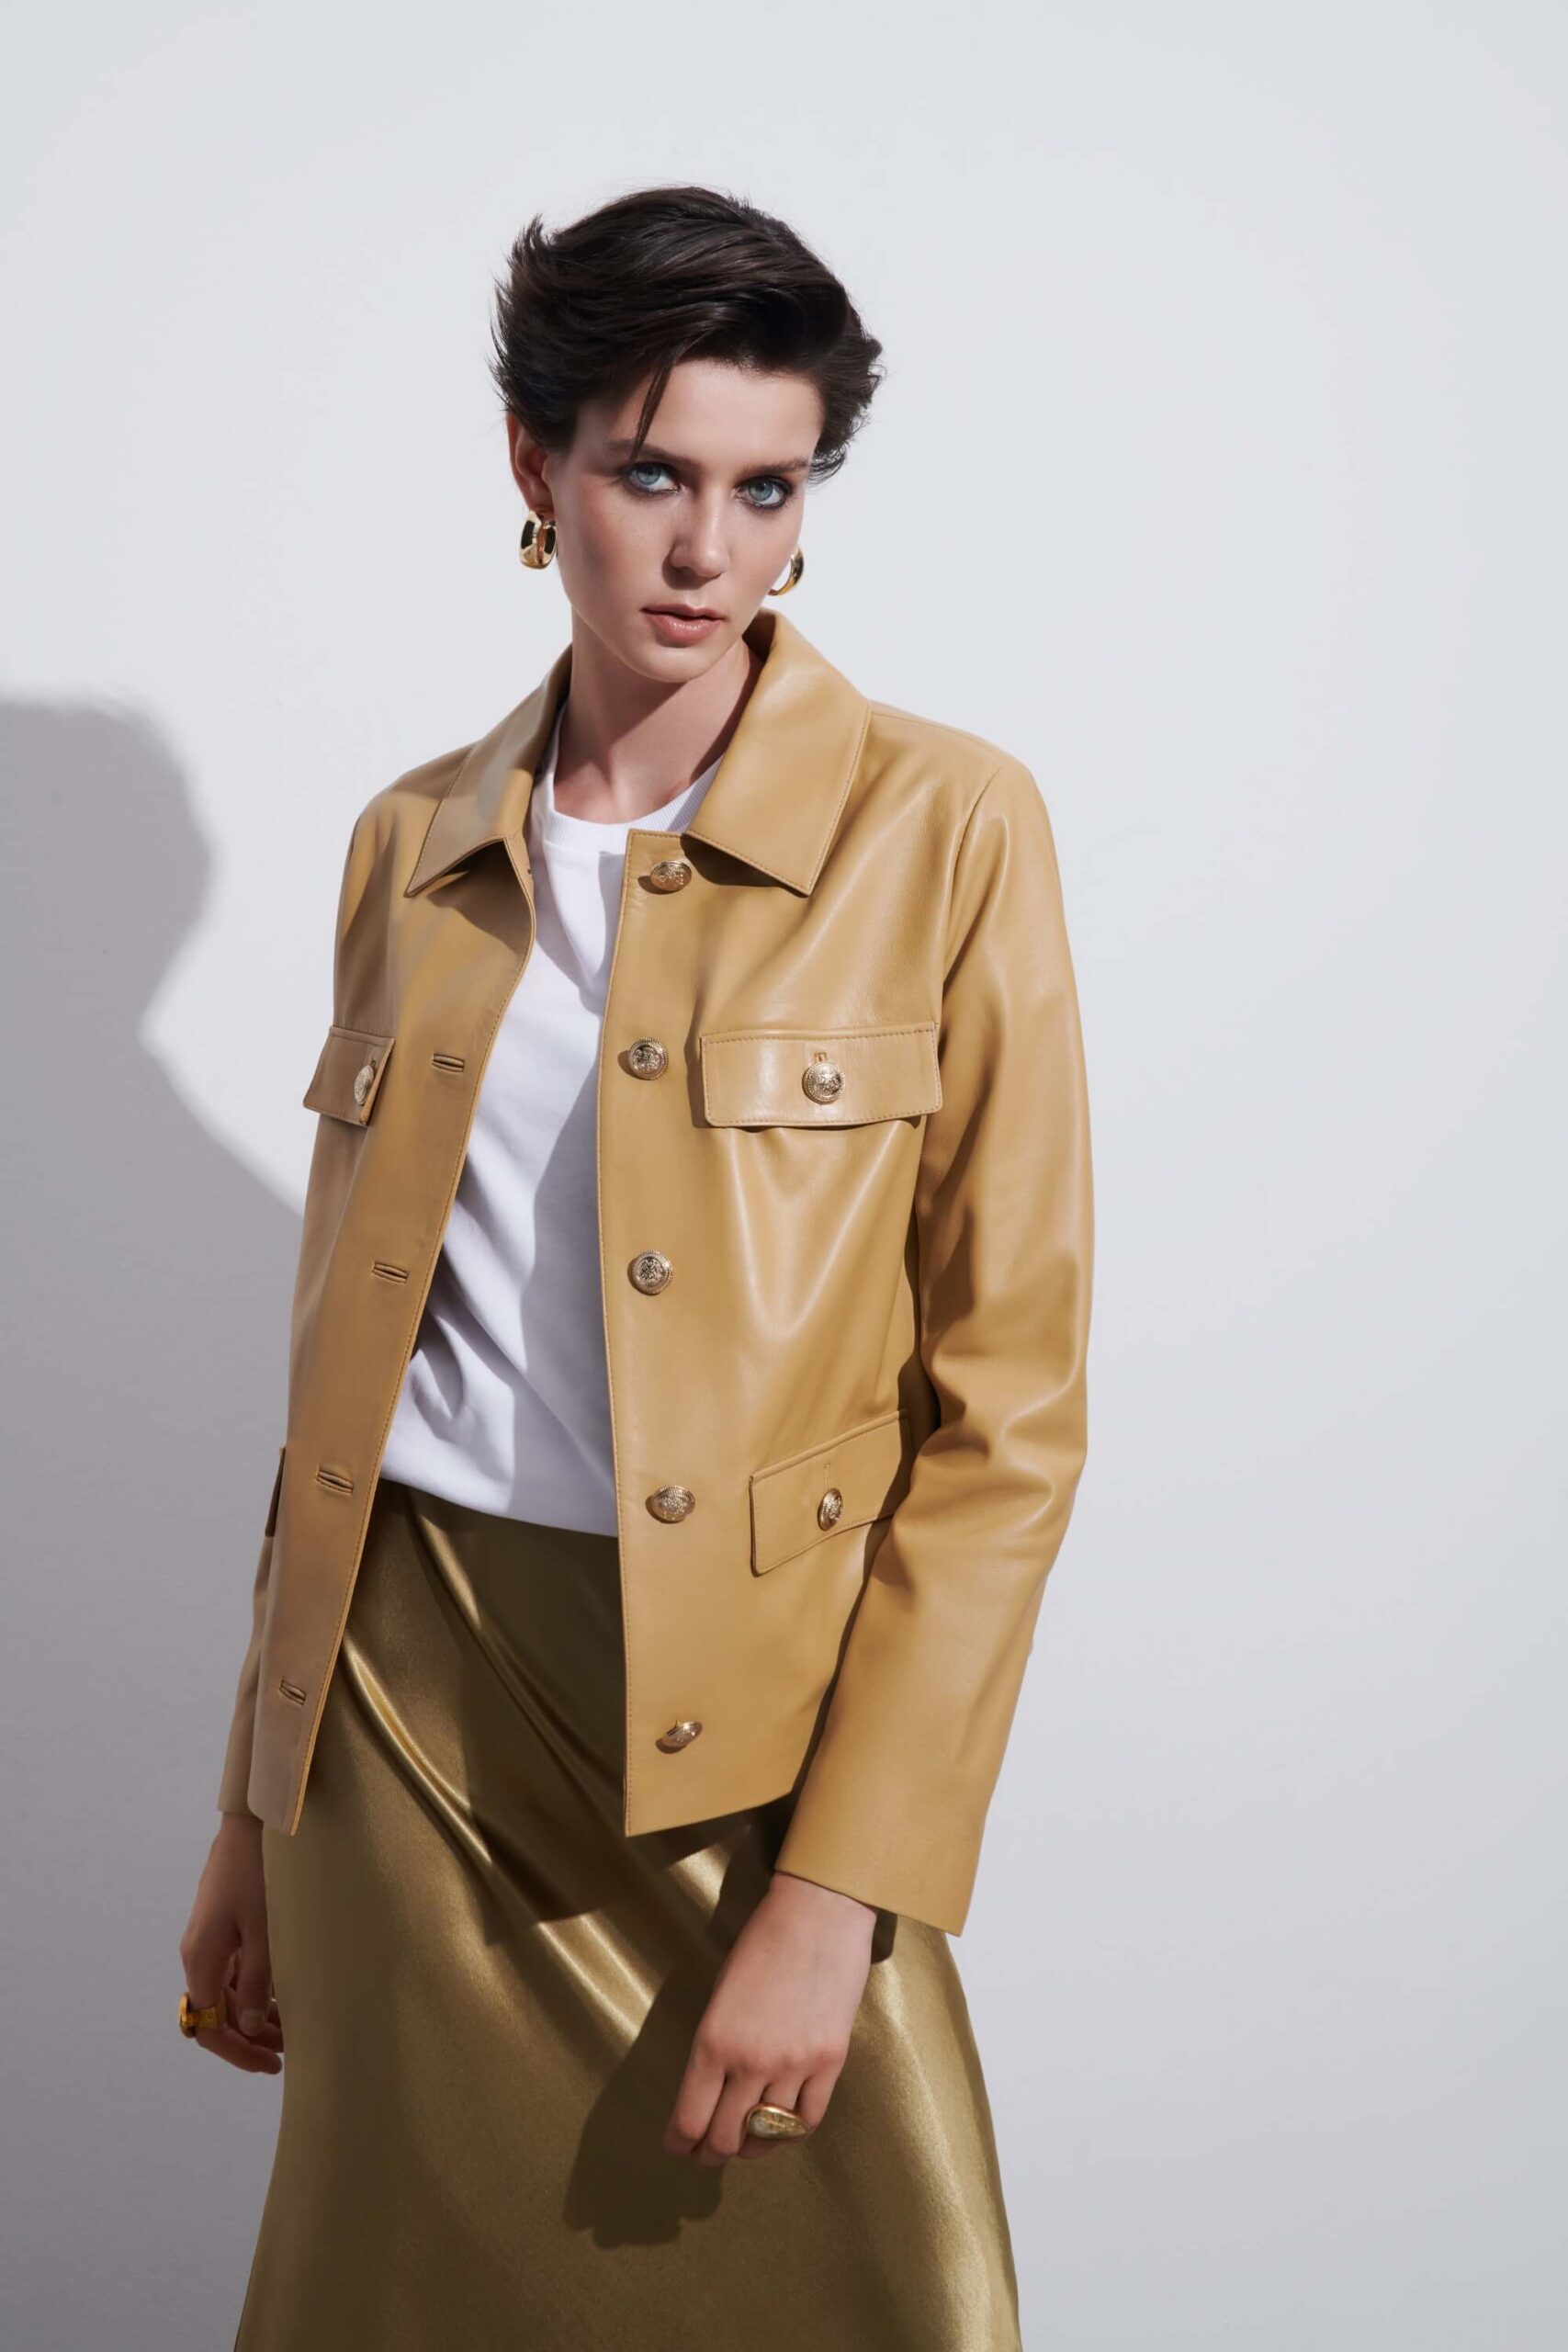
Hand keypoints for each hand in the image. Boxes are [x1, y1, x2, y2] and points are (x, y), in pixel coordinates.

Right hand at [177, 1814, 284, 2073]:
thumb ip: (259, 1983)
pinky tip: (286, 1997)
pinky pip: (236, 1972)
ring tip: (293, 2032)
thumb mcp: (265, 1932)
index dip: (235, 2051)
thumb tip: (252, 2029)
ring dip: (256, 2016)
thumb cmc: (259, 1874)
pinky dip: (259, 1990)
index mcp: (201, 1959)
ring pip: (229, 1994)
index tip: (268, 2064)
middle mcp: (200, 1955)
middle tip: (286, 2056)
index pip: (208, 2025)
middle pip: (218, 2013)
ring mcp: (212, 1940)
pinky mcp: (226, 1926)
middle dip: (250, 2038)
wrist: (254, 1823)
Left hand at [662, 1869, 876, 2164]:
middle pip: (725, 2139)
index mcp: (713, 2041)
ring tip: (748, 2144)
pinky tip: (783, 2124)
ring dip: (753, 2147)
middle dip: (712, 2153)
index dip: (681, 2144)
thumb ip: (715, 2047)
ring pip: (768, 2136)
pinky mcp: (830, 2061)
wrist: (818, 1913)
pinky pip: (807, 2120)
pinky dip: (792, 2131)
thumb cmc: (762, 1944)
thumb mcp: (721, 1995)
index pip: (689, 2120)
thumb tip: (710, 2093)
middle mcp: (751, 2061)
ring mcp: (794, 2065)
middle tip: (709, 2153)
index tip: (679, 2148)